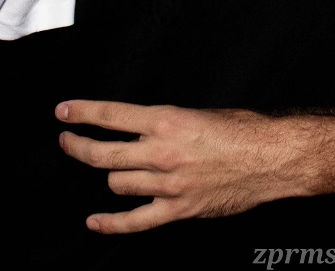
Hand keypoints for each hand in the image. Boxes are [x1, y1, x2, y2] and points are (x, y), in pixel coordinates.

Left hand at [56, 99, 312, 233]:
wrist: (271, 158)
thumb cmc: (242, 130)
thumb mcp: (199, 112)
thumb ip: (166, 122)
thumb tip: (143, 129)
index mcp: (166, 121)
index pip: (111, 116)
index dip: (82, 113)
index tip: (63, 113)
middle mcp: (162, 152)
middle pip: (103, 154)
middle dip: (78, 147)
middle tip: (67, 142)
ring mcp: (168, 184)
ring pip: (116, 184)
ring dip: (111, 177)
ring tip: (113, 171)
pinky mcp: (178, 209)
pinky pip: (136, 221)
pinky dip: (112, 223)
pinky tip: (95, 221)